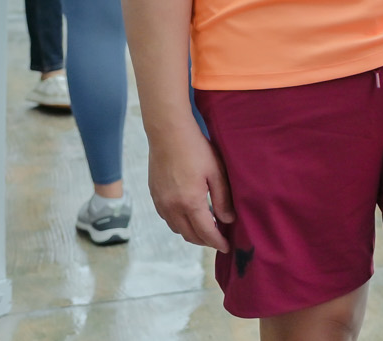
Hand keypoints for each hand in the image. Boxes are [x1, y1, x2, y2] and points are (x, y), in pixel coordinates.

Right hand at [147, 118, 234, 252]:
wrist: (168, 134)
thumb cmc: (196, 149)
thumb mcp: (216, 172)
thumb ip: (222, 198)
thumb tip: (228, 220)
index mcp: (190, 202)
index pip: (205, 232)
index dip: (217, 242)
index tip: (226, 247)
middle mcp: (172, 207)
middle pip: (189, 235)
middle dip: (205, 241)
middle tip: (219, 239)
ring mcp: (160, 203)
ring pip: (177, 229)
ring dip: (191, 233)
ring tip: (207, 228)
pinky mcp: (154, 196)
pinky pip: (167, 219)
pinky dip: (180, 223)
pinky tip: (190, 215)